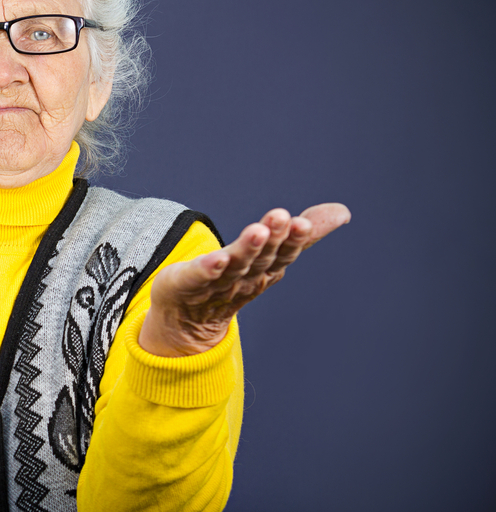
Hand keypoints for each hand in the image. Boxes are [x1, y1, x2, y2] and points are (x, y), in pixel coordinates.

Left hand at [139, 203, 350, 356]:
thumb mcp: (267, 255)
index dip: (293, 240)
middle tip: (283, 217)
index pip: (283, 253)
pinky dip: (208, 268)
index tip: (303, 222)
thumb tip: (342, 212)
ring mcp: (216, 282)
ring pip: (234, 264)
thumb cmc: (232, 280)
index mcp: (265, 269)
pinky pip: (199, 276)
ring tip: (257, 230)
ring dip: (247, 249)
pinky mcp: (187, 282)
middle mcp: (244, 277)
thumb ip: (298, 234)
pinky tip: (215, 259)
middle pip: (261, 258)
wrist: (188, 319)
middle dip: (273, 239)